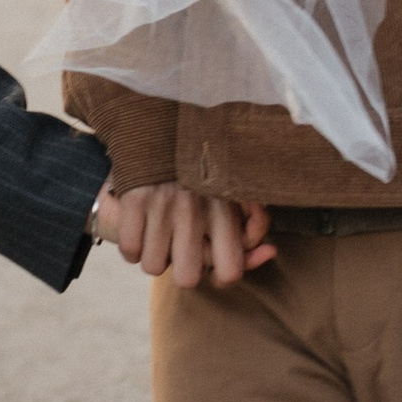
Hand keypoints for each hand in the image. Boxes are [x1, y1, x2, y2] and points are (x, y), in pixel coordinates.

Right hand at [93, 181, 275, 286]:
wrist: (158, 122)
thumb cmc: (200, 166)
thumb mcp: (233, 190)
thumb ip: (253, 226)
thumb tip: (271, 251)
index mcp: (224, 205)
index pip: (230, 271)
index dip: (221, 276)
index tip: (215, 262)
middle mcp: (194, 209)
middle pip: (187, 279)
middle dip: (182, 270)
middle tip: (182, 249)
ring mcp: (162, 206)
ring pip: (153, 267)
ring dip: (154, 256)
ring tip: (159, 236)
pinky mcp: (134, 201)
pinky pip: (130, 251)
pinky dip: (132, 246)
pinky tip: (141, 230)